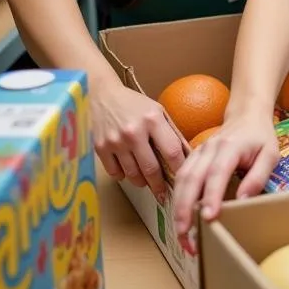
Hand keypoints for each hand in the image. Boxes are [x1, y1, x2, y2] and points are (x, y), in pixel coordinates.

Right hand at [92, 80, 185, 202]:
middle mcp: (134, 131)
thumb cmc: (134, 104)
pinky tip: (129, 171)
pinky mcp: (100, 148)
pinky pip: (116, 173)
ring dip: (143, 182)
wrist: (101, 95)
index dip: (179, 168)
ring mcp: (115, 141)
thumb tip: (188, 156)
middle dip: (160, 185)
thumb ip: (172, 133)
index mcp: (153, 119)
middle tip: (164, 194)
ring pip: (133, 175)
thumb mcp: (158, 111)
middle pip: (151, 169)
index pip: (171, 151)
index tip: (183, 178)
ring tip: (148, 182)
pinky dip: (124, 176)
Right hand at [170, 112, 279, 251]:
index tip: (208, 218)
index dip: (211, 196)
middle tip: (186, 236)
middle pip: (192, 179)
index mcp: (230, 147)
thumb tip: (242, 200)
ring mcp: (198, 152)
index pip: (217, 173)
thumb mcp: (270, 154)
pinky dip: (177, 198)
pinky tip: (179, 217)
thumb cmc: (260, 137)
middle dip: (185, 209)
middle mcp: (209, 149)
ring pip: (181, 180)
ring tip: (181, 234)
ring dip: (177, 208)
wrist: (246, 114)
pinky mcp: (192, 158)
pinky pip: (180, 178)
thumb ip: (258, 176)